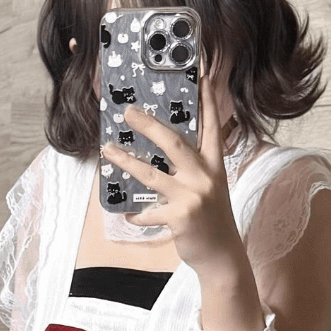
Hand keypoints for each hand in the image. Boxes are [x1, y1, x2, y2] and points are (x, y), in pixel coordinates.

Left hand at [100, 74, 244, 275]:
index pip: (212, 127)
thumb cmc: (212, 219)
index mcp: (214, 166)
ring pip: (152, 174)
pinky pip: (149, 213)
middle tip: (128, 112)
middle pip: (174, 143)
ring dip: (126, 162)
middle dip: (149, 125)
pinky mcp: (180, 217)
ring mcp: (192, 196)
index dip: (207, 101)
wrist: (222, 255)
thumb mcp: (210, 187)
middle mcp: (205, 177)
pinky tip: (127, 216)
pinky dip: (136, 215)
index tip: (202, 76)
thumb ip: (193, 168)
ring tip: (108, 151)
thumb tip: (165, 153)